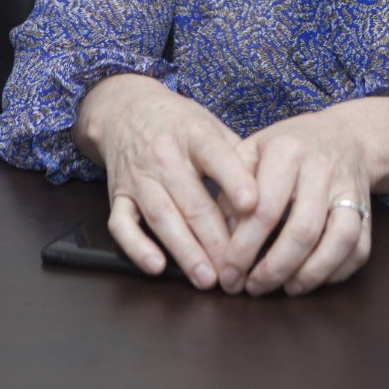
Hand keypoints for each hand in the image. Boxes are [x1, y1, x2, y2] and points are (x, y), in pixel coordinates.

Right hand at [75, 74, 258, 288]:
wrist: (125, 110)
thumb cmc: (179, 123)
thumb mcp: (210, 124)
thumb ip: (238, 156)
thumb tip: (270, 193)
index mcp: (194, 134)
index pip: (216, 157)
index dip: (235, 181)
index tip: (254, 206)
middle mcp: (164, 155)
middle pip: (193, 201)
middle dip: (216, 240)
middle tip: (237, 269)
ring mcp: (138, 178)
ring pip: (162, 218)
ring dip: (186, 251)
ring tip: (207, 278)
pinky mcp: (118, 196)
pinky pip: (122, 226)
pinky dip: (137, 247)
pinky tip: (157, 267)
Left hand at [222, 107, 372, 296]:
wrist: (344, 135)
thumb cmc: (285, 148)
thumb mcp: (251, 152)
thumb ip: (230, 191)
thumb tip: (219, 242)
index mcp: (287, 152)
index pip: (264, 209)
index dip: (243, 248)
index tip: (228, 274)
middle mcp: (322, 169)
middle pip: (302, 230)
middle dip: (274, 269)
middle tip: (252, 288)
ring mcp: (350, 190)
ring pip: (339, 240)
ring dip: (310, 274)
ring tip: (285, 289)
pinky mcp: (368, 209)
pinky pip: (359, 249)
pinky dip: (336, 272)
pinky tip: (311, 280)